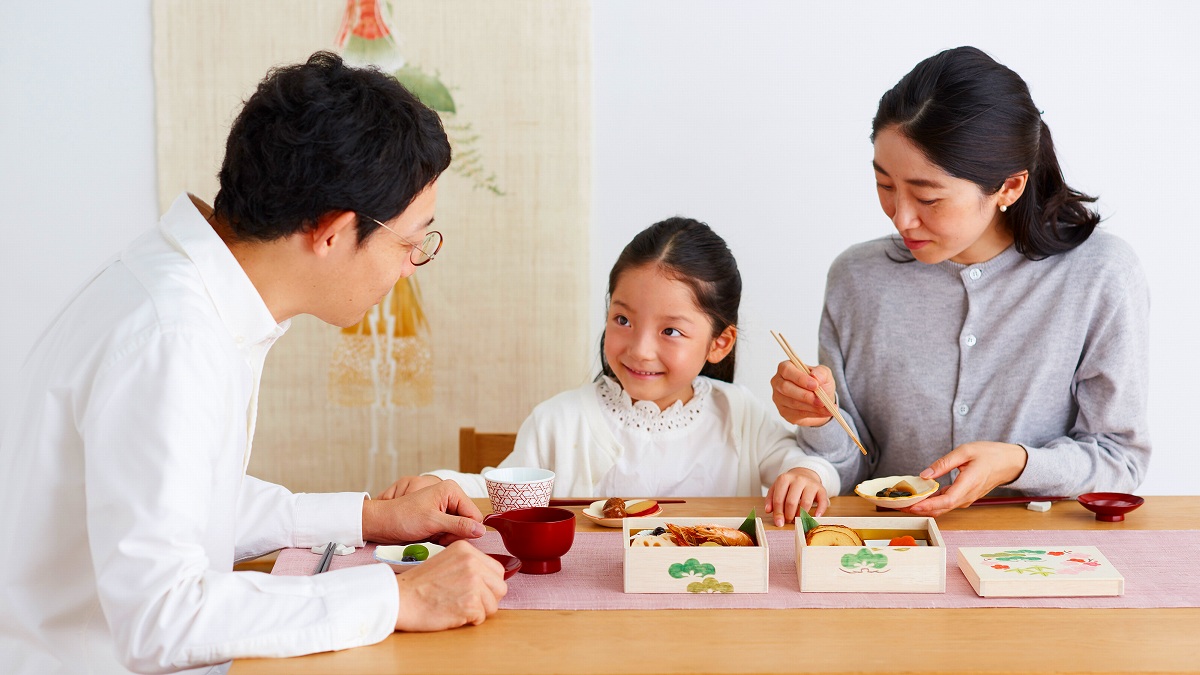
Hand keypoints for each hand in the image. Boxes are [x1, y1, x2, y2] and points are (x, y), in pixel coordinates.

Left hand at [364, 479, 484, 545]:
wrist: (383, 523)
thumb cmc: (402, 518)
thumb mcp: (433, 522)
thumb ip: (459, 525)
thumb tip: (481, 530)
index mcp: (451, 490)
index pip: (475, 515)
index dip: (466, 529)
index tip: (448, 535)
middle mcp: (450, 496)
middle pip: (468, 522)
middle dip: (455, 533)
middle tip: (437, 536)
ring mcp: (445, 507)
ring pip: (460, 528)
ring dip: (447, 537)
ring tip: (432, 535)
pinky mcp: (439, 516)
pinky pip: (450, 530)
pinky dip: (442, 537)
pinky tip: (430, 536)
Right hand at [393, 540, 506, 631]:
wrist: (401, 598)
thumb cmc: (419, 585)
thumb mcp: (446, 562)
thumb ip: (469, 566)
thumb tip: (490, 579)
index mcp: (466, 550)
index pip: (496, 570)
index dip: (488, 585)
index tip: (476, 591)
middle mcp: (472, 562)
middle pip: (500, 587)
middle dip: (488, 599)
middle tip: (470, 602)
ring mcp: (473, 582)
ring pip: (494, 604)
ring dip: (479, 611)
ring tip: (459, 607)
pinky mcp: (470, 602)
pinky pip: (482, 617)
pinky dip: (469, 620)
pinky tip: (454, 614)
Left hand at [764, 467, 828, 525]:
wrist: (804, 474)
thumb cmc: (789, 485)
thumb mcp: (776, 488)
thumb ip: (771, 499)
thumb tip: (768, 511)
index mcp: (784, 478)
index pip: (779, 498)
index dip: (778, 513)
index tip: (779, 523)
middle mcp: (798, 479)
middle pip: (791, 501)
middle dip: (789, 515)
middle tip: (788, 521)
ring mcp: (810, 483)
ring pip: (806, 502)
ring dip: (801, 515)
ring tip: (798, 520)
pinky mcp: (821, 489)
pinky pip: (822, 501)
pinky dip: (820, 510)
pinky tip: (816, 516)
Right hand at [770, 360, 836, 426]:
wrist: (820, 399)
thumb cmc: (818, 383)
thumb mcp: (824, 374)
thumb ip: (821, 373)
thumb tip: (815, 376)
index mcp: (785, 367)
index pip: (786, 370)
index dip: (800, 378)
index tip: (815, 385)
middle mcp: (778, 382)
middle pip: (785, 388)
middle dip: (805, 395)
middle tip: (820, 400)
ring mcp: (779, 398)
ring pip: (792, 403)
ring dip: (811, 406)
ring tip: (826, 406)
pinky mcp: (783, 412)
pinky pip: (797, 414)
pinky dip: (813, 413)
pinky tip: (824, 412)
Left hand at [904, 442, 1028, 517]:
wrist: (1009, 463)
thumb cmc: (989, 455)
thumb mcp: (965, 451)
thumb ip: (944, 463)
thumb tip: (924, 475)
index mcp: (969, 483)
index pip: (947, 501)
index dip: (929, 505)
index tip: (912, 505)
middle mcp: (968, 495)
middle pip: (942, 508)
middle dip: (920, 509)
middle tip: (899, 506)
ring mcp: (967, 498)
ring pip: (943, 508)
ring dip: (924, 507)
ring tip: (905, 503)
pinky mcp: (965, 497)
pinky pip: (947, 503)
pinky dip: (932, 503)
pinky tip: (920, 497)